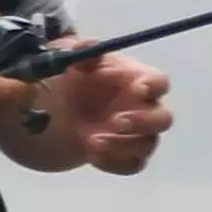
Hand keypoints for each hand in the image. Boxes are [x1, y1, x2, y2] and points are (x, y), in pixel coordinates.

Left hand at [0, 48, 176, 176]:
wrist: (48, 112)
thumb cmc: (68, 79)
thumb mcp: (67, 59)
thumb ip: (79, 53)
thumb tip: (89, 46)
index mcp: (135, 80)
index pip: (160, 82)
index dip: (154, 86)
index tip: (136, 89)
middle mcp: (141, 108)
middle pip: (163, 118)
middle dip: (144, 122)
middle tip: (116, 122)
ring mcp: (134, 135)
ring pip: (148, 145)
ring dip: (124, 145)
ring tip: (92, 142)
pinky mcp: (122, 156)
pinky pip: (132, 165)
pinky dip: (115, 163)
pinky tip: (92, 156)